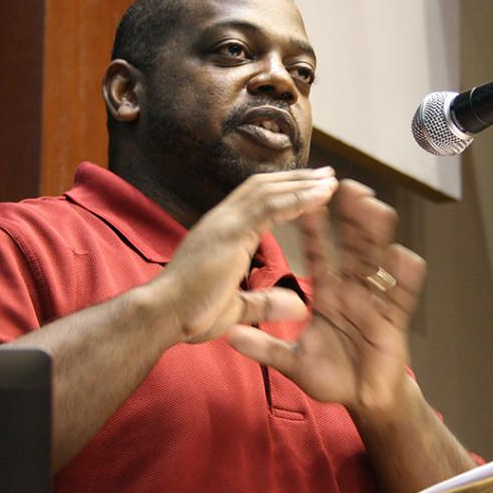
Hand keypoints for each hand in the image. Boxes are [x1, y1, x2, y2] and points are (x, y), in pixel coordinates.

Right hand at [151, 167, 338, 344]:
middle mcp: (221, 220)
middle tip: (327, 174)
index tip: (310, 188)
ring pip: (269, 190)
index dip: (284, 191)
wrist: (161, 317)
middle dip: (297, 179)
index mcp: (220, 232)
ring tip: (331, 180)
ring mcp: (224, 223)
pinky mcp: (229, 232)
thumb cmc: (189, 315)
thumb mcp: (237, 308)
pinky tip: (322, 195)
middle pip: (264, 186)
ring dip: (303, 183)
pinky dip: (298, 198)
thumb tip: (299, 306)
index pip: (255, 200)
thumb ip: (266, 302)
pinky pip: (270, 207)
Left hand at [226, 180, 426, 415]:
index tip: (304, 200)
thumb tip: (229, 336)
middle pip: (351, 245)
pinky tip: (402, 257)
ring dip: (376, 234)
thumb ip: (265, 347)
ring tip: (371, 207)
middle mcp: (353, 290)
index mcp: (328, 293)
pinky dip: (404, 277)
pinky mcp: (393, 321)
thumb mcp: (293, 362)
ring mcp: (375, 303)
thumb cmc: (332, 377)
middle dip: (348, 216)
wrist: (364, 401)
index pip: (317, 252)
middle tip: (342, 184)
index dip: (311, 227)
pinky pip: (401, 296)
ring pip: (377, 261)